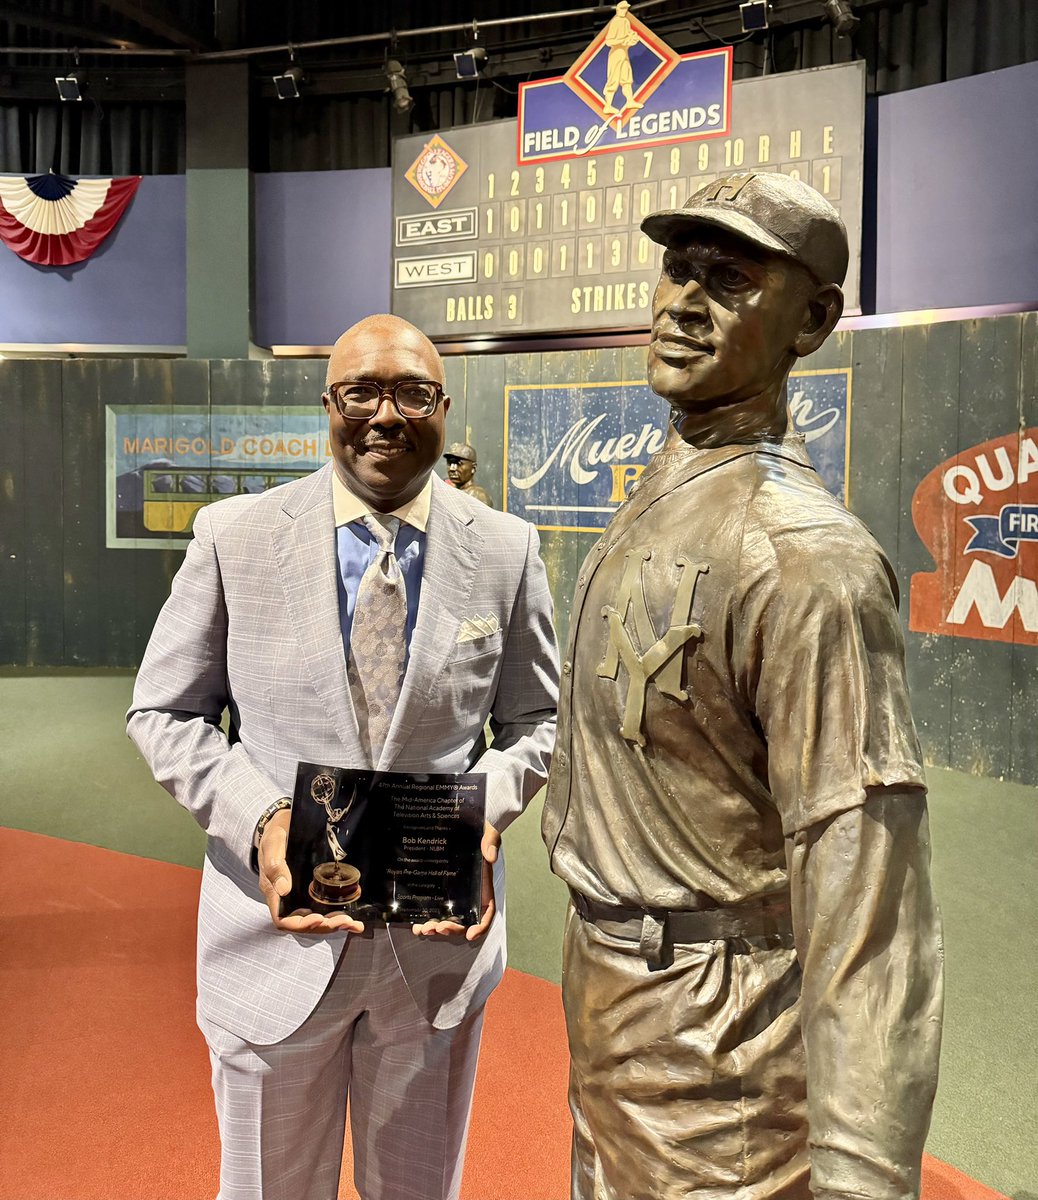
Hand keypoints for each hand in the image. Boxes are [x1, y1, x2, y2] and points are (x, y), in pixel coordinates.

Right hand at [257, 808, 364, 934]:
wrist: (284, 823)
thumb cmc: (275, 833)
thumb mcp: (273, 844)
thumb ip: (275, 865)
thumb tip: (283, 890)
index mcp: (274, 891)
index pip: (284, 919)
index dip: (301, 924)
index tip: (319, 918)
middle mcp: (287, 897)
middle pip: (304, 922)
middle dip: (325, 925)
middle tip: (345, 920)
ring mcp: (300, 894)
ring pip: (316, 918)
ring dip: (334, 923)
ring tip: (352, 923)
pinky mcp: (311, 888)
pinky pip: (323, 907)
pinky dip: (337, 915)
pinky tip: (352, 920)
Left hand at [412, 821, 499, 942]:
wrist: (458, 823)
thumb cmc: (476, 830)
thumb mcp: (487, 832)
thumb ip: (491, 841)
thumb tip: (490, 857)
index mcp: (483, 889)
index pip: (486, 913)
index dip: (480, 927)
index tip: (470, 934)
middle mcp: (468, 897)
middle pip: (463, 922)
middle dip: (452, 929)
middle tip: (438, 928)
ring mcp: (451, 896)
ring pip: (445, 920)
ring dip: (436, 929)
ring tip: (423, 929)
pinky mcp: (436, 891)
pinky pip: (431, 911)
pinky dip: (424, 920)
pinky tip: (414, 923)